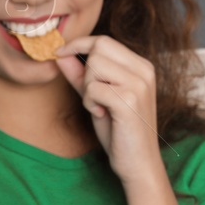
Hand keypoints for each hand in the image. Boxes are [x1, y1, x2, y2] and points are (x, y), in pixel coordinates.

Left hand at [53, 34, 164, 183]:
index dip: (78, 44)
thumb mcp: (97, 98)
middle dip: (85, 71)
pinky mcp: (130, 100)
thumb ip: (80, 76)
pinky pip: (93, 88)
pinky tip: (101, 115)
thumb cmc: (119, 131)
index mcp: (141, 66)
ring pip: (94, 66)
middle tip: (92, 95)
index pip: (104, 41)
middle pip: (99, 48)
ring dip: (87, 89)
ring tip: (99, 107)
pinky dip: (89, 103)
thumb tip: (61, 55)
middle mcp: (144, 70)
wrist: (138, 163)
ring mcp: (139, 84)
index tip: (60, 54)